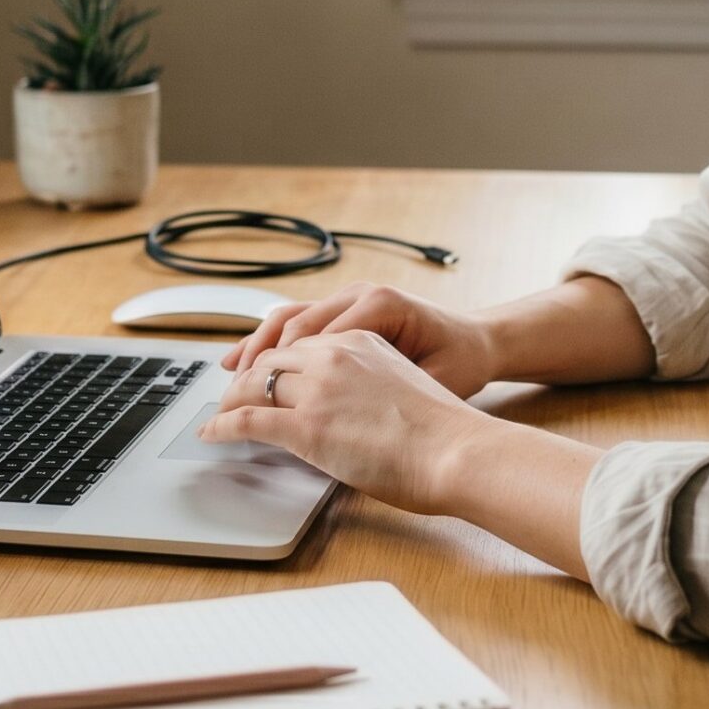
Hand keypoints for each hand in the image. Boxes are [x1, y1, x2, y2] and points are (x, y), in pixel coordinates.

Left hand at [201, 329, 488, 512]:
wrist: (457, 449)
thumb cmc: (445, 432)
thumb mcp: (404, 387)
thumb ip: (371, 387)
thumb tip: (355, 410)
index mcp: (360, 341)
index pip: (302, 343)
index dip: (275, 360)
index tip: (264, 372)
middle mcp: (334, 356)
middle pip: (271, 359)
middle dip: (246, 378)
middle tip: (232, 396)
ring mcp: (317, 389)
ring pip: (253, 384)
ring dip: (230, 401)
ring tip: (220, 416)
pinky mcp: (306, 426)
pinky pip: (248, 420)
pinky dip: (223, 427)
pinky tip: (212, 435)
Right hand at [221, 283, 498, 396]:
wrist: (479, 347)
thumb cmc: (460, 364)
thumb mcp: (427, 381)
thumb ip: (376, 391)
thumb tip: (331, 413)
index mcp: (378, 305)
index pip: (308, 334)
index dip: (273, 370)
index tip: (247, 398)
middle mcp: (361, 295)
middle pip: (291, 322)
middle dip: (256, 359)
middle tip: (229, 393)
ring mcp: (353, 301)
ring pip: (290, 318)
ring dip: (258, 346)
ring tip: (231, 375)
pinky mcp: (350, 314)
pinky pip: (302, 321)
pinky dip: (275, 341)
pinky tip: (255, 361)